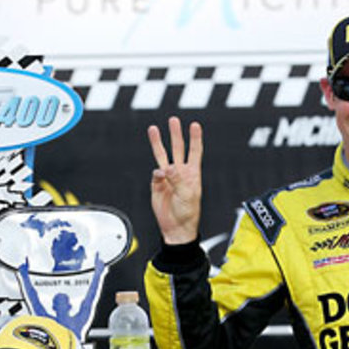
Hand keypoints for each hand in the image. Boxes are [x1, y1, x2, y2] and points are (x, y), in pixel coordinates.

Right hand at [148, 116, 202, 244]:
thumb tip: (166, 167)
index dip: (195, 138)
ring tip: (153, 130)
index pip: (195, 151)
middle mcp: (180, 173)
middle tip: (173, 120)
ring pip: (162, 156)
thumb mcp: (187, 195)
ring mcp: (168, 178)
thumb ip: (177, 180)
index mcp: (192, 174)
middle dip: (176, 134)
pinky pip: (155, 174)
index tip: (195, 125)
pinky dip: (156, 174)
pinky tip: (160, 177)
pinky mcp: (157, 185)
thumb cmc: (188, 213)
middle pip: (178, 149)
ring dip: (158, 143)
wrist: (176, 228)